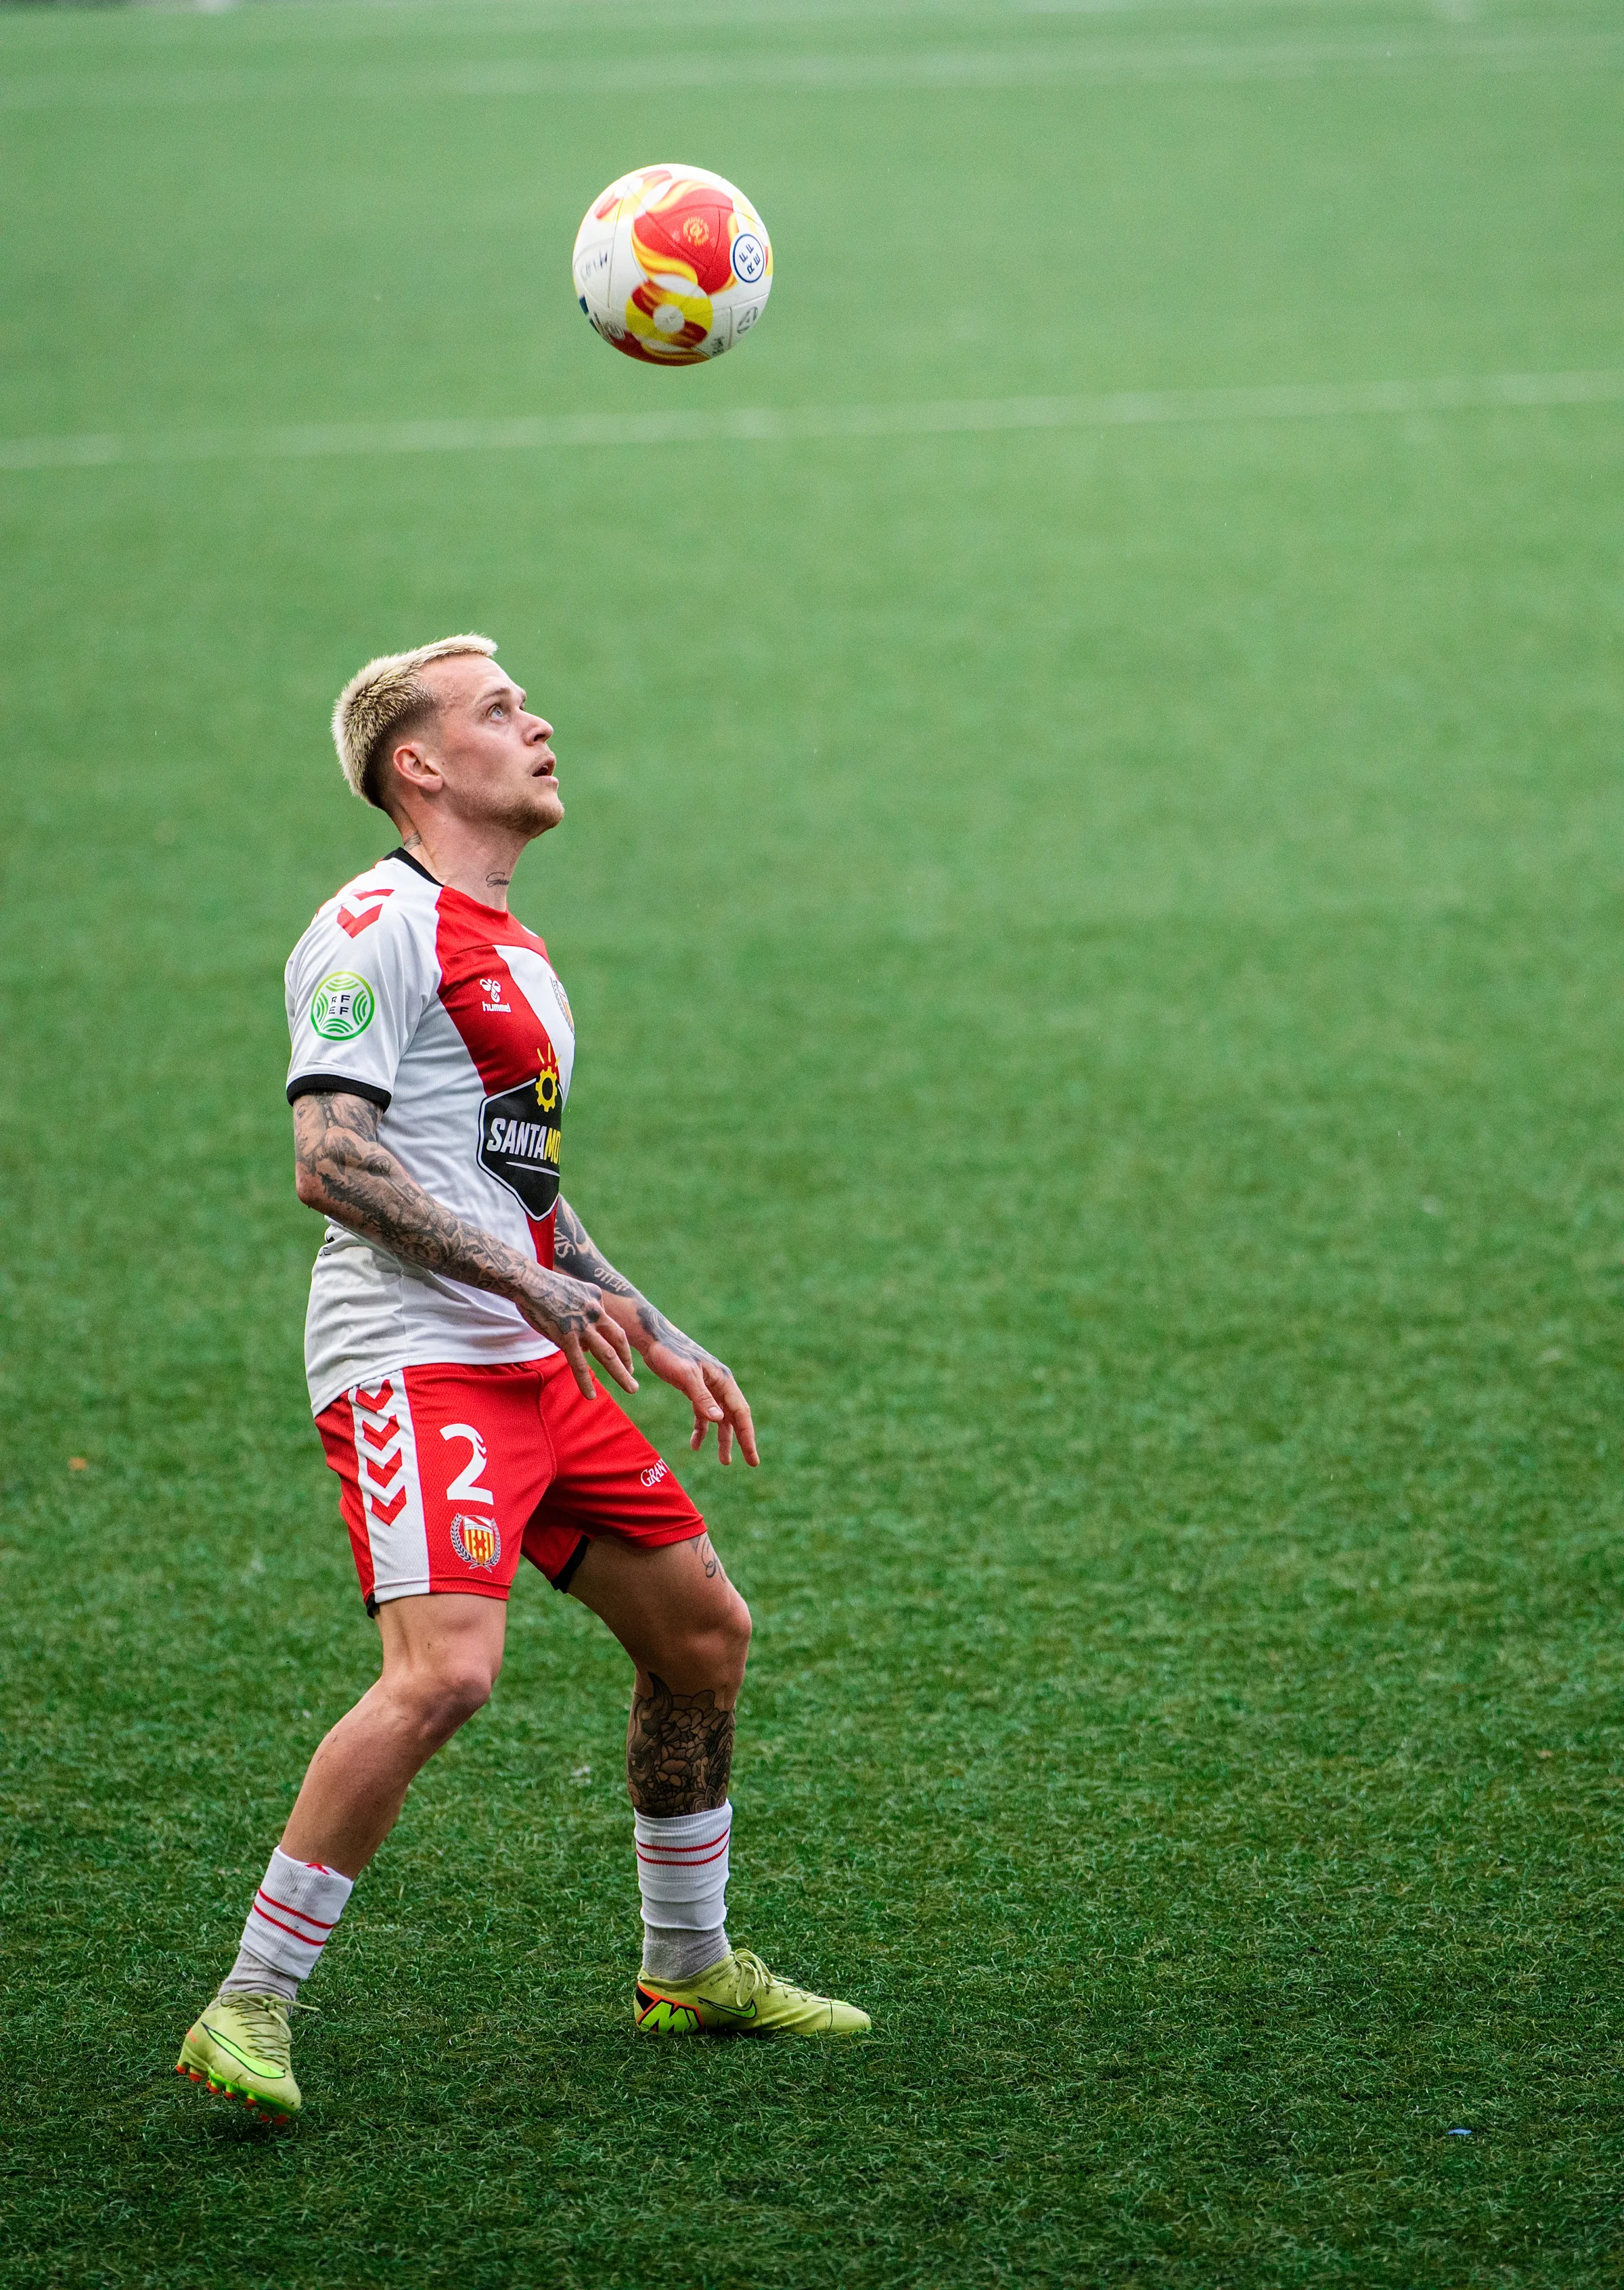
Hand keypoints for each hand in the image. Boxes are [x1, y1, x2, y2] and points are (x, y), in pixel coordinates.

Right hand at [514, 1268, 638, 1400]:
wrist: (527, 1281)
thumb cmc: (543, 1286)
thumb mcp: (572, 1290)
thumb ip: (582, 1312)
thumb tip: (584, 1343)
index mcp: (596, 1298)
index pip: (610, 1325)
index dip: (619, 1344)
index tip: (622, 1357)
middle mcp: (595, 1312)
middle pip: (618, 1341)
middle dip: (627, 1361)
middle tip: (633, 1377)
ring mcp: (582, 1326)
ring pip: (607, 1355)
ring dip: (621, 1374)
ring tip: (632, 1389)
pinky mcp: (567, 1337)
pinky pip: (579, 1365)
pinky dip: (585, 1382)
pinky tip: (591, 1396)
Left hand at [638, 1335, 758, 1466]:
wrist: (654, 1339)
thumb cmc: (670, 1353)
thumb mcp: (686, 1375)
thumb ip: (702, 1398)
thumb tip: (719, 1420)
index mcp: (723, 1380)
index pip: (740, 1412)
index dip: (747, 1436)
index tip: (752, 1458)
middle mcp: (720, 1385)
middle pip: (735, 1417)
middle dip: (742, 1440)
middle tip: (751, 1463)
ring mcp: (708, 1388)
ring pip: (720, 1419)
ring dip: (723, 1439)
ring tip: (724, 1461)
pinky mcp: (694, 1390)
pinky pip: (703, 1414)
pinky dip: (701, 1430)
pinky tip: (695, 1444)